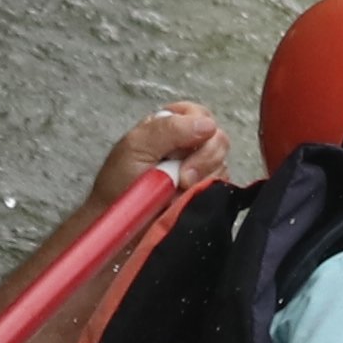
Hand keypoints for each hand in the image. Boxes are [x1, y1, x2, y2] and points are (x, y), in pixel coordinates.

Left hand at [98, 102, 228, 198]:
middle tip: (181, 178)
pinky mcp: (206, 191)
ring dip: (202, 179)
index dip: (197, 128)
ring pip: (222, 164)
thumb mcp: (136, 146)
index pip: (199, 114)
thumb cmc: (119, 186)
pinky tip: (188, 198)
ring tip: (177, 191)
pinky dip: (207, 192)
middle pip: (218, 139)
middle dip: (203, 159)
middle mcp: (188, 146)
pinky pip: (223, 186)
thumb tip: (208, 125)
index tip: (182, 149)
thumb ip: (168, 129)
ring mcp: (199, 170)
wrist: (120, 227)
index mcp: (170, 127)